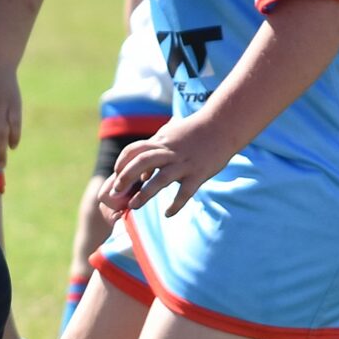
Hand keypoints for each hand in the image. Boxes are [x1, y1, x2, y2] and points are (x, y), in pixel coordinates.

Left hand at [99, 116, 232, 220]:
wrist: (222, 125)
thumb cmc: (194, 132)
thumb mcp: (170, 136)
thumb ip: (154, 153)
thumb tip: (142, 177)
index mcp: (161, 141)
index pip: (134, 150)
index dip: (121, 162)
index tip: (115, 175)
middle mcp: (170, 152)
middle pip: (142, 162)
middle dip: (126, 177)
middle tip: (116, 193)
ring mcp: (185, 163)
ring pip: (161, 178)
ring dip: (145, 193)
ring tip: (134, 206)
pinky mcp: (199, 173)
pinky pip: (186, 191)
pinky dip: (176, 204)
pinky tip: (168, 213)